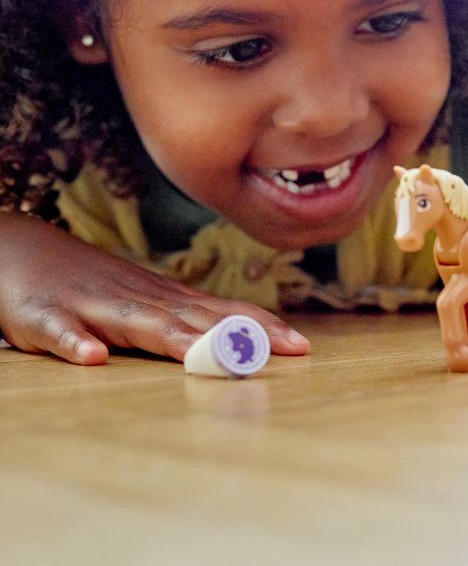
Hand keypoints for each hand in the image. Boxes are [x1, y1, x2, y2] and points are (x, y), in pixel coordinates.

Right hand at [0, 215, 309, 364]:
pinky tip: (93, 356)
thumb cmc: (90, 283)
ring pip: (138, 323)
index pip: (221, 312)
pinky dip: (76, 343)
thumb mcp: (142, 301)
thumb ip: (182, 319)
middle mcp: (139, 300)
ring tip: (206, 353)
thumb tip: (233, 336)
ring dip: (173, 338)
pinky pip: (62, 332)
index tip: (301, 345)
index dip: (260, 327)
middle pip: (195, 318)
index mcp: (162, 299)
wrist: (19, 250)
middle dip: (240, 335)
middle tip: (285, 350)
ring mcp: (94, 305)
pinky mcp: (47, 316)